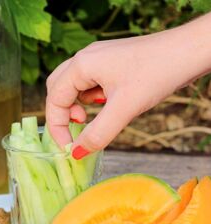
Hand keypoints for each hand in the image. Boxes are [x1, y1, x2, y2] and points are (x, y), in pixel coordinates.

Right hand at [45, 13, 210, 158]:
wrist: (188, 51)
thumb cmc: (157, 73)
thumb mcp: (123, 109)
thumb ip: (97, 134)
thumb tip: (77, 153)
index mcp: (81, 65)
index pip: (54, 100)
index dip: (56, 127)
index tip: (68, 147)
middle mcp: (85, 58)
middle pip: (57, 89)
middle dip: (62, 113)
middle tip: (78, 127)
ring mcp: (98, 58)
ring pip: (72, 86)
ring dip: (76, 105)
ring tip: (91, 115)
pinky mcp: (110, 63)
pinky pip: (89, 83)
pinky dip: (90, 98)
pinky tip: (107, 102)